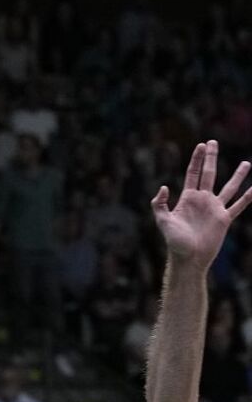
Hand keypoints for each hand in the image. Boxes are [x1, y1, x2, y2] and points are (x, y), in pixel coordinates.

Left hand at [151, 141, 251, 271]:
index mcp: (188, 199)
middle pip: (209, 174)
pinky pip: (238, 206)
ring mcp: (215, 209)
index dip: (196, 160)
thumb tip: (164, 187)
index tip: (201, 145)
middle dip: (211, 158)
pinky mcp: (224, 219)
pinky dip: (247, 198)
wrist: (189, 259)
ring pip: (229, 187)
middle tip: (213, 142)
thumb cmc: (175, 243)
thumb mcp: (163, 222)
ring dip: (238, 175)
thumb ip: (160, 205)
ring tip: (246, 163)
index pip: (193, 173)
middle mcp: (203, 200)